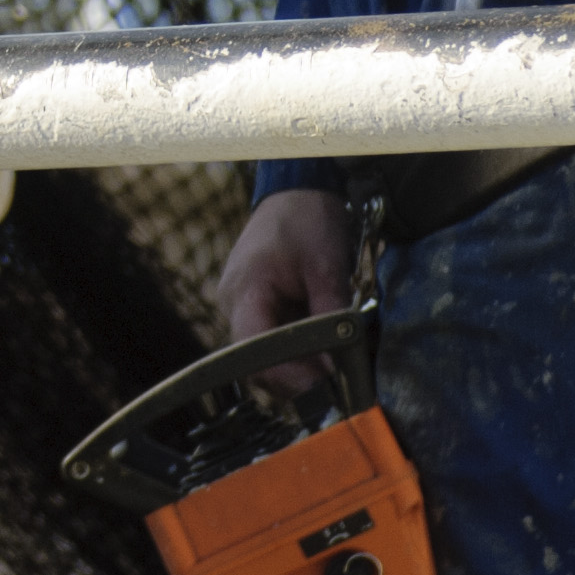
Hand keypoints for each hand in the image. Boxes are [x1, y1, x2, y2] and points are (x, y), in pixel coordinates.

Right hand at [218, 187, 356, 390]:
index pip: (254, 353)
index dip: (289, 375)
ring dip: (300, 364)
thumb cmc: (307, 220)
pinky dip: (298, 349)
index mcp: (244, 291)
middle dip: (298, 376)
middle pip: (257, 362)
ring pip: (265, 356)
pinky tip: (325, 345)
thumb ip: (330, 317)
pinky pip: (272, 340)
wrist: (296, 189)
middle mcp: (233, 304)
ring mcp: (240, 305)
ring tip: (337, 362)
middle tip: (341, 380)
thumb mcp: (326, 267)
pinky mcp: (254, 305)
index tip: (328, 385)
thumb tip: (342, 366)